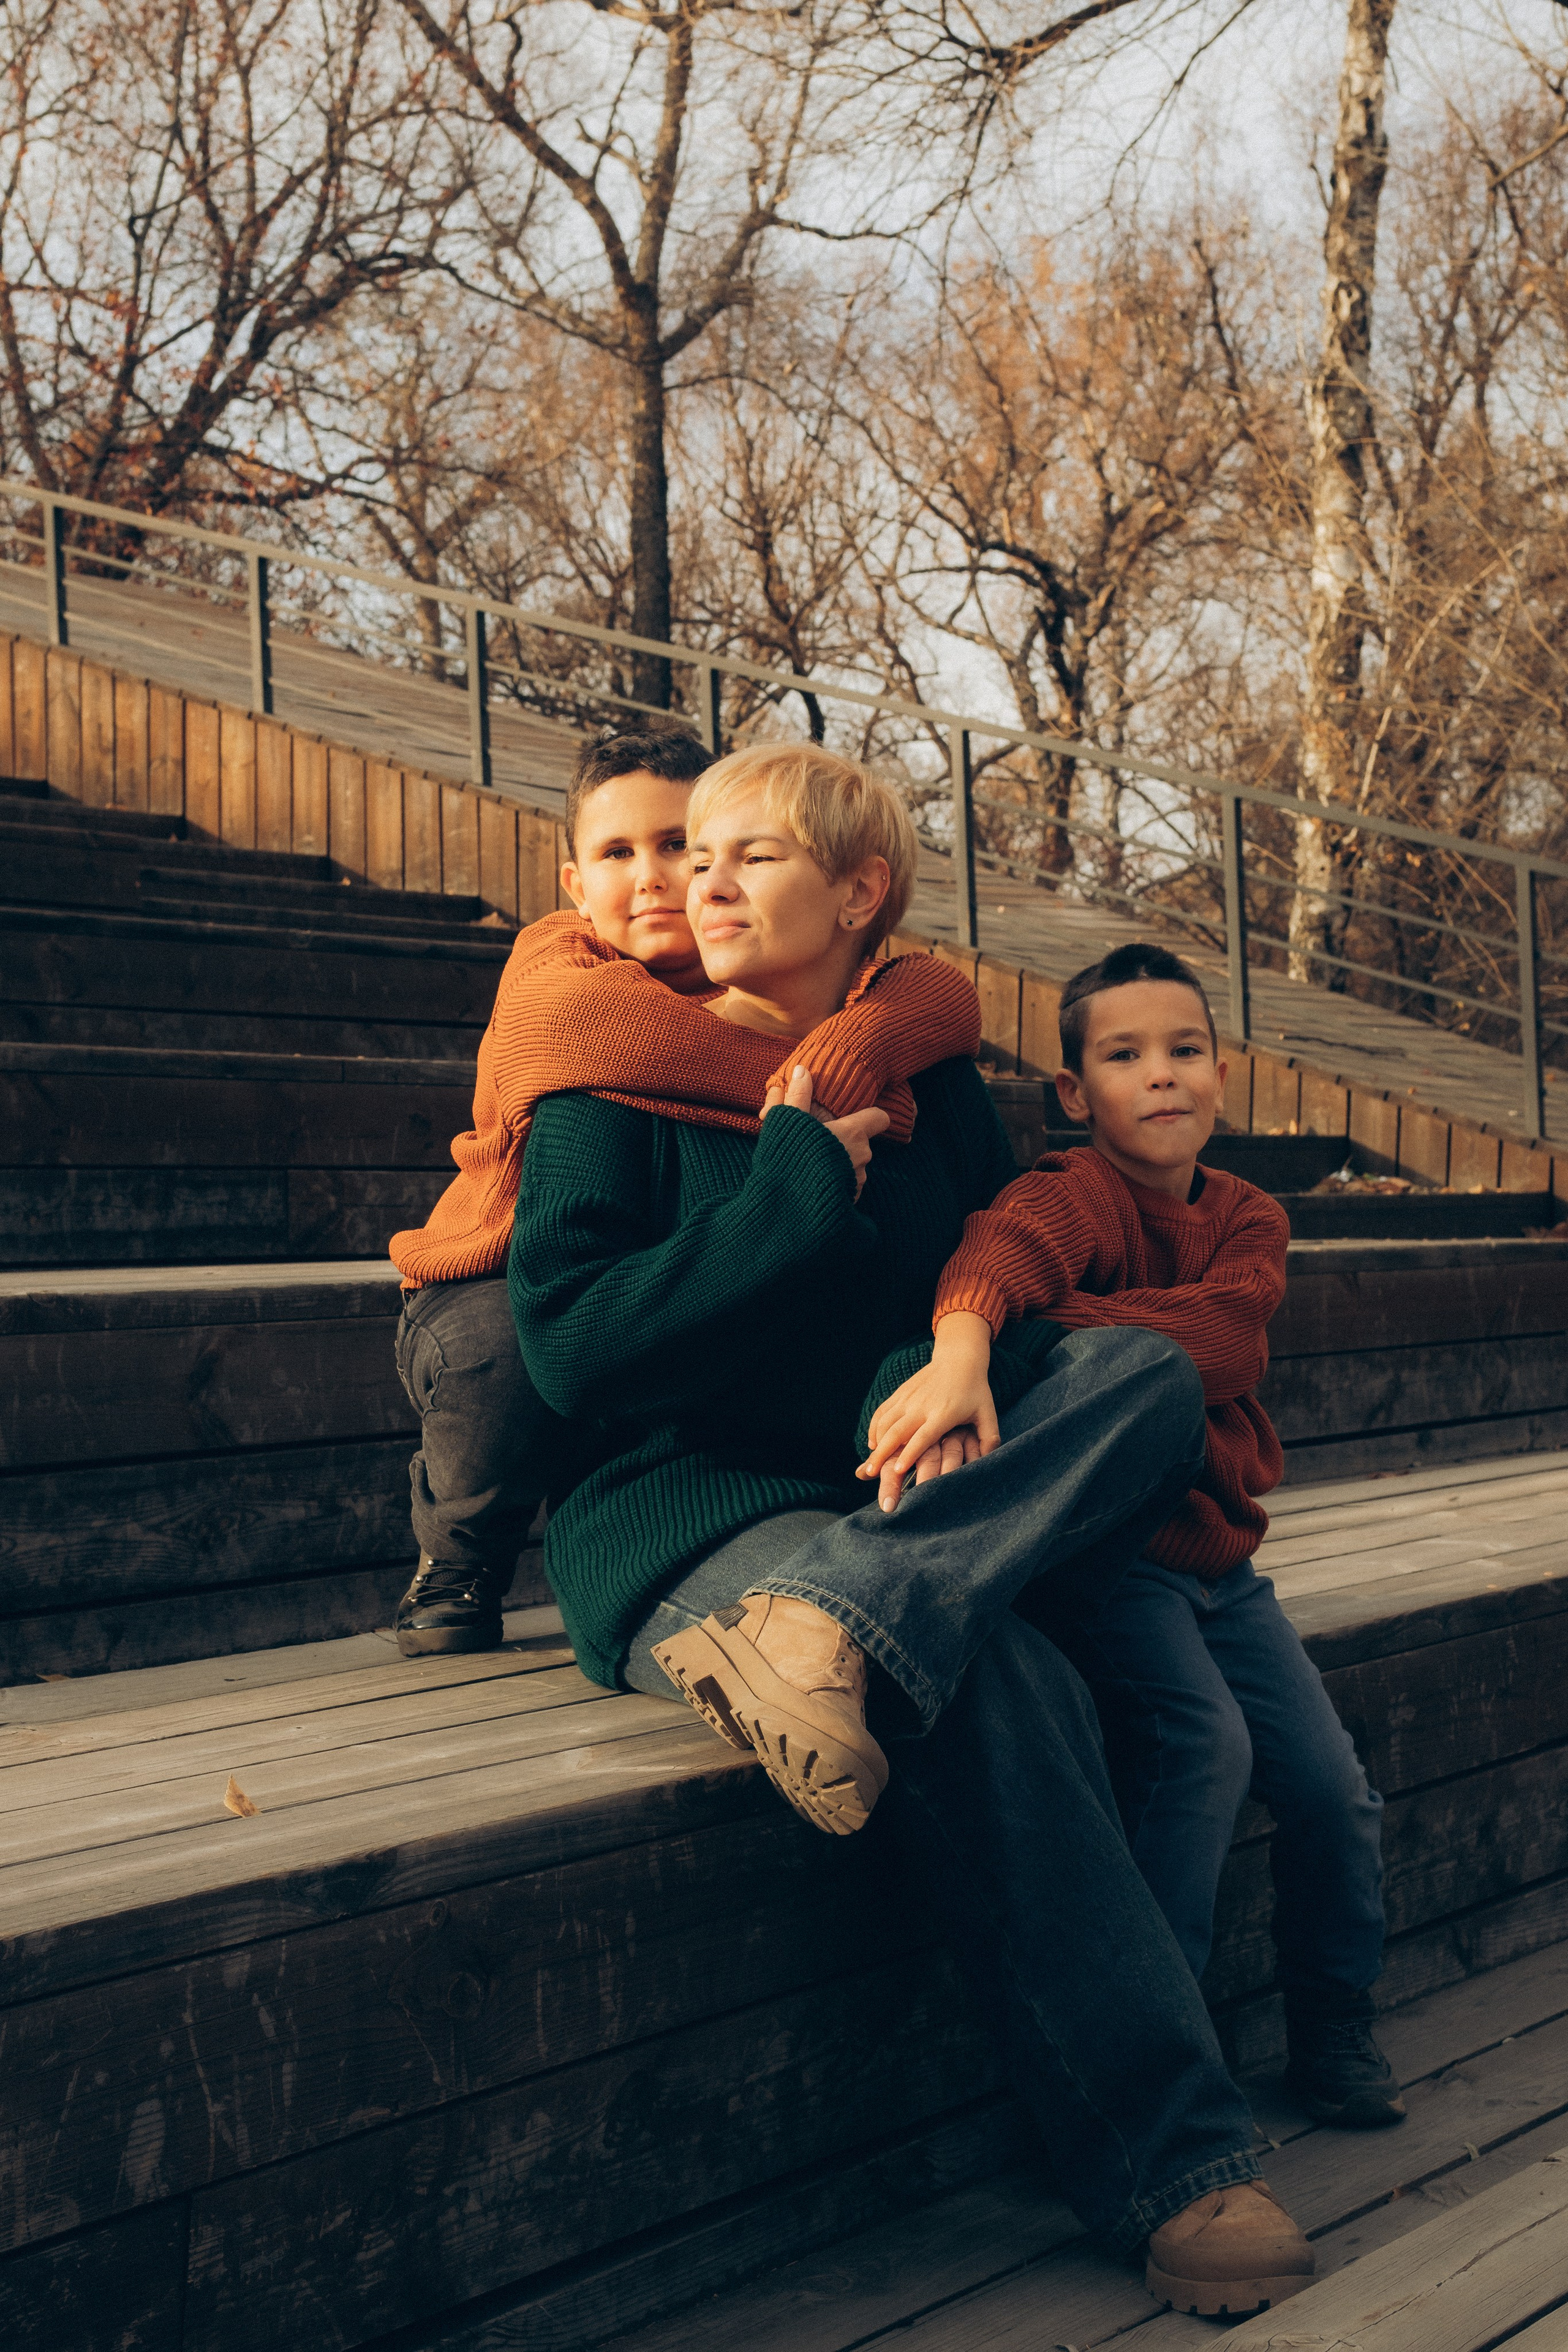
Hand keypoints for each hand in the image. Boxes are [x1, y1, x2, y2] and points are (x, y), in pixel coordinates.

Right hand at [762, 1065, 886, 1198]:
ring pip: (854, 1164)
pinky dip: (834, 1183)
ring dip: (838, 1163)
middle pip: (861, 1140)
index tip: (850, 1117)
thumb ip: (797, 1095)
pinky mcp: (850, 1202)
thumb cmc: (787, 1159)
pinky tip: (813, 1185)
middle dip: (843, 1141)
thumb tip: (802, 1070)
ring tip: (810, 1166)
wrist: (786, 1209)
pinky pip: (847, 1186)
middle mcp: (862, 1155)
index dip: (868, 1115)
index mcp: (852, 1132)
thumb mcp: (787, 1122)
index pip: (879, 1117)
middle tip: (815, 1144)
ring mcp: (858, 1181)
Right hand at [858, 1311, 998, 1510]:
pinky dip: (874, 1427)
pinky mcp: (901, 1392)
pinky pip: (882, 1411)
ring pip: (886, 1422)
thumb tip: (990, 1462)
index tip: (896, 1470)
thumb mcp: (987, 1413)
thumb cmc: (975, 1390)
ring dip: (876, 1443)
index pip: (923, 1436)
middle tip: (873, 1474)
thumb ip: (989, 1438)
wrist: (959, 1358)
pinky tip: (872, 1443)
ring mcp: (909, 1398)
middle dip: (883, 1454)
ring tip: (869, 1465)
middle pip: (897, 1431)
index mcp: (943, 1413)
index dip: (909, 1453)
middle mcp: (922, 1406)